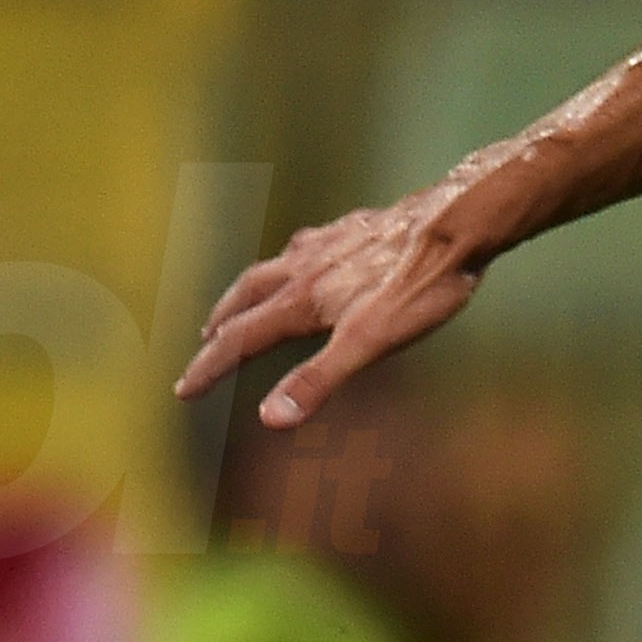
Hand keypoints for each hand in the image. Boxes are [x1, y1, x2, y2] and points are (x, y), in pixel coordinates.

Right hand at [173, 182, 486, 426]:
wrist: (458, 222)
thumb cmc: (419, 287)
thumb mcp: (370, 344)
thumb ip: (318, 380)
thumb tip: (269, 419)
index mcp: (300, 302)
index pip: (239, 341)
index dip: (209, 368)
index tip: (183, 390)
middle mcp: (302, 269)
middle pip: (244, 298)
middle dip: (220, 323)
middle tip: (204, 341)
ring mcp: (328, 245)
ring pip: (271, 267)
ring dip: (248, 290)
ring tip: (242, 300)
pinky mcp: (354, 228)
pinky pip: (310, 243)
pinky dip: (293, 257)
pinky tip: (307, 255)